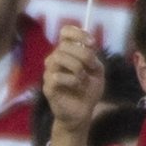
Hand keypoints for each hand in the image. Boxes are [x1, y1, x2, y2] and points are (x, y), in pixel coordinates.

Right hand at [41, 24, 103, 145]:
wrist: (82, 113)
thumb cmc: (88, 90)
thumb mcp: (97, 72)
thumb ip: (93, 58)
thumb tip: (87, 47)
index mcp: (67, 52)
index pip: (65, 32)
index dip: (77, 33)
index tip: (92, 43)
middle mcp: (55, 59)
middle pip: (64, 45)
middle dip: (83, 54)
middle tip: (92, 67)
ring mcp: (49, 73)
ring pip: (58, 58)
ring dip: (77, 67)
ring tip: (83, 78)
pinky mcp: (48, 87)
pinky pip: (57, 77)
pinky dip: (72, 80)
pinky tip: (77, 86)